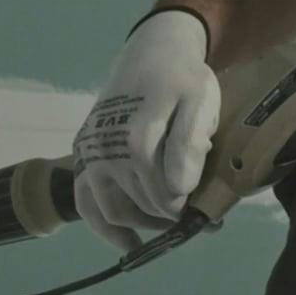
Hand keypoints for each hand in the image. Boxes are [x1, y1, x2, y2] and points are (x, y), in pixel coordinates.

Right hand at [72, 9, 217, 251]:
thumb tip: (180, 189)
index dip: (188, 211)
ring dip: (141, 225)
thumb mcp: (200, 101)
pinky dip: (103, 226)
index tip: (212, 220)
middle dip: (171, 219)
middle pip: (141, 204)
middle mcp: (107, 150)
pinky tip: (128, 243)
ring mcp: (91, 153)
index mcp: (138, 139)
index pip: (165, 196)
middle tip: (201, 223)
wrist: (151, 51)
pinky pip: (85, 200)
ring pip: (111, 210)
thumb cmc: (182, 78)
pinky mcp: (83, 153)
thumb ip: (189, 143)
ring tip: (171, 231)